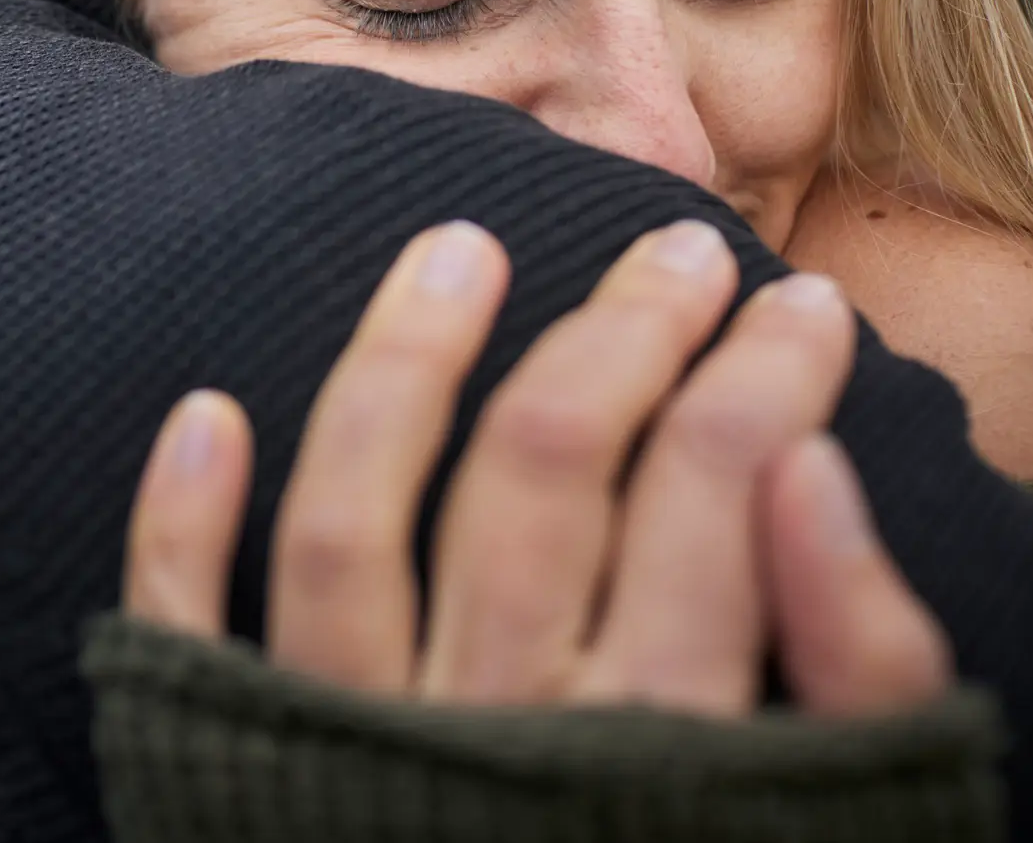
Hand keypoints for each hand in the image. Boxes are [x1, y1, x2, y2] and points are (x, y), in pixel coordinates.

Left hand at [124, 221, 949, 715]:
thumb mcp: (829, 818)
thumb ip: (853, 664)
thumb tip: (809, 467)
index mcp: (652, 747)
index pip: (711, 494)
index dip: (760, 375)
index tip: (791, 304)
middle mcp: (489, 732)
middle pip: (542, 473)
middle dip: (618, 335)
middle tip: (673, 251)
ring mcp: (346, 750)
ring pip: (351, 522)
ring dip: (399, 366)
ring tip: (452, 247)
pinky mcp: (231, 778)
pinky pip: (185, 636)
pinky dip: (179, 525)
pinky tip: (203, 405)